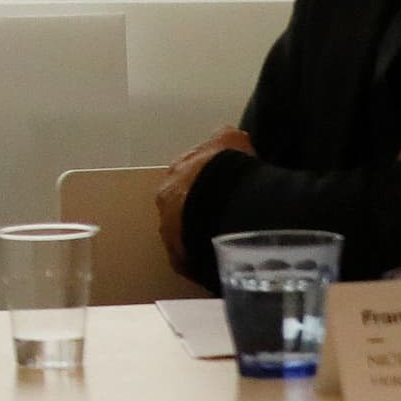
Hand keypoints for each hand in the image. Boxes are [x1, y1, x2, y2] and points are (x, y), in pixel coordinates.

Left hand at [154, 127, 253, 272]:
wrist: (224, 206)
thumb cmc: (227, 169)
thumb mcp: (231, 140)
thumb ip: (228, 140)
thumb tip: (235, 139)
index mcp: (174, 174)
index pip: (187, 179)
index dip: (207, 185)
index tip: (224, 192)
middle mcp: (165, 203)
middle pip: (182, 208)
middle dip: (200, 212)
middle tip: (226, 218)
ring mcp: (170, 234)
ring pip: (187, 236)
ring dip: (203, 237)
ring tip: (228, 242)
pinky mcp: (180, 261)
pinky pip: (195, 261)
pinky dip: (208, 260)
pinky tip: (226, 261)